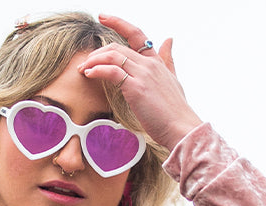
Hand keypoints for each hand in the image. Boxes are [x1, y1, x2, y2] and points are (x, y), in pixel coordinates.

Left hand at [80, 14, 201, 152]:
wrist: (181, 129)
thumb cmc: (176, 111)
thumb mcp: (173, 79)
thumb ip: (168, 60)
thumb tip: (169, 39)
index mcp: (157, 61)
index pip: (136, 34)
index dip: (118, 22)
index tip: (103, 16)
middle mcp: (149, 64)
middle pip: (118, 47)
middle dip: (98, 53)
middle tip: (86, 62)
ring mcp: (143, 74)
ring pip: (113, 56)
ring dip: (94, 60)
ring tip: (84, 68)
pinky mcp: (136, 88)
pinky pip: (112, 71)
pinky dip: (97, 70)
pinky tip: (89, 74)